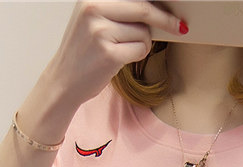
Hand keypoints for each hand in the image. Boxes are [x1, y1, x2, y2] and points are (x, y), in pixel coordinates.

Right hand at [45, 0, 184, 109]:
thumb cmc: (83, 51)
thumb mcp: (93, 19)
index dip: (156, 3)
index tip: (174, 5)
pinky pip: (140, 50)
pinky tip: (122, 59)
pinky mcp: (109, 55)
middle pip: (144, 8)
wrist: (63, 81)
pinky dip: (138, 55)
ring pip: (144, 32)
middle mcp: (94, 9)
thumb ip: (118, 8)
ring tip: (122, 49)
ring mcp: (101, 32)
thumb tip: (154, 6)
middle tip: (179, 27)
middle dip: (165, 19)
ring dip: (142, 43)